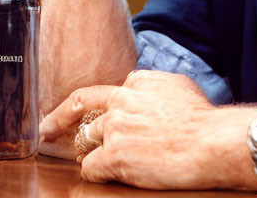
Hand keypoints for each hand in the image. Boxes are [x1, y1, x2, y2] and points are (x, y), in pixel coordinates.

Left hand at [40, 71, 256, 189]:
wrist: (210, 143)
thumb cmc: (203, 119)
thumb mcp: (179, 86)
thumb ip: (155, 86)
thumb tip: (146, 89)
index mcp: (137, 81)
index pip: (106, 92)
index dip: (97, 106)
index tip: (85, 112)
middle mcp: (122, 100)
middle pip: (84, 110)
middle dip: (60, 120)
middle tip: (46, 129)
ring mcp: (115, 128)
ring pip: (84, 140)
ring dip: (86, 152)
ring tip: (90, 160)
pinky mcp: (113, 156)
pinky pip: (89, 167)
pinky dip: (93, 172)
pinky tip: (104, 175)